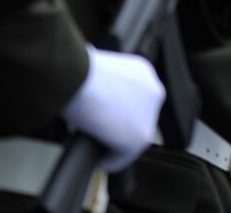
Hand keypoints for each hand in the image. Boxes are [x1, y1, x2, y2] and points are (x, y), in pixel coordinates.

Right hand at [63, 47, 165, 172]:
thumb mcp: (100, 69)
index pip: (136, 99)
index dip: (119, 111)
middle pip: (138, 119)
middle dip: (120, 128)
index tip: (105, 119)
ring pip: (133, 138)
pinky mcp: (139, 138)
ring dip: (116, 144)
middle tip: (100, 134)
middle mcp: (153, 92)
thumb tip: (98, 96)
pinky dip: (111, 160)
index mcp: (144, 73)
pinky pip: (124, 157)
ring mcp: (149, 116)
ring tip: (98, 147)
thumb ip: (109, 84)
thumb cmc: (79, 71)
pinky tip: (99, 159)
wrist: (77, 76)